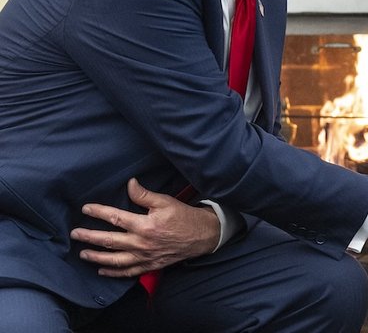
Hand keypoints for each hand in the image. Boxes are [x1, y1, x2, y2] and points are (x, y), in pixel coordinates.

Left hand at [70, 178, 220, 277]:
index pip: (115, 218)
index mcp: (144, 225)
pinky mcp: (150, 266)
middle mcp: (141, 243)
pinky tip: (102, 271)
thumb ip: (145, 195)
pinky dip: (113, 273)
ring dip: (96, 257)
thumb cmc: (184, 216)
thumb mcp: (166, 201)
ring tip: (83, 253)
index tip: (86, 209)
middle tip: (74, 234)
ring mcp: (144, 257)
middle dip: (89, 237)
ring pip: (114, 260)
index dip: (99, 212)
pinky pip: (128, 272)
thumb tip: (129, 184)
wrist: (202, 235)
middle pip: (109, 241)